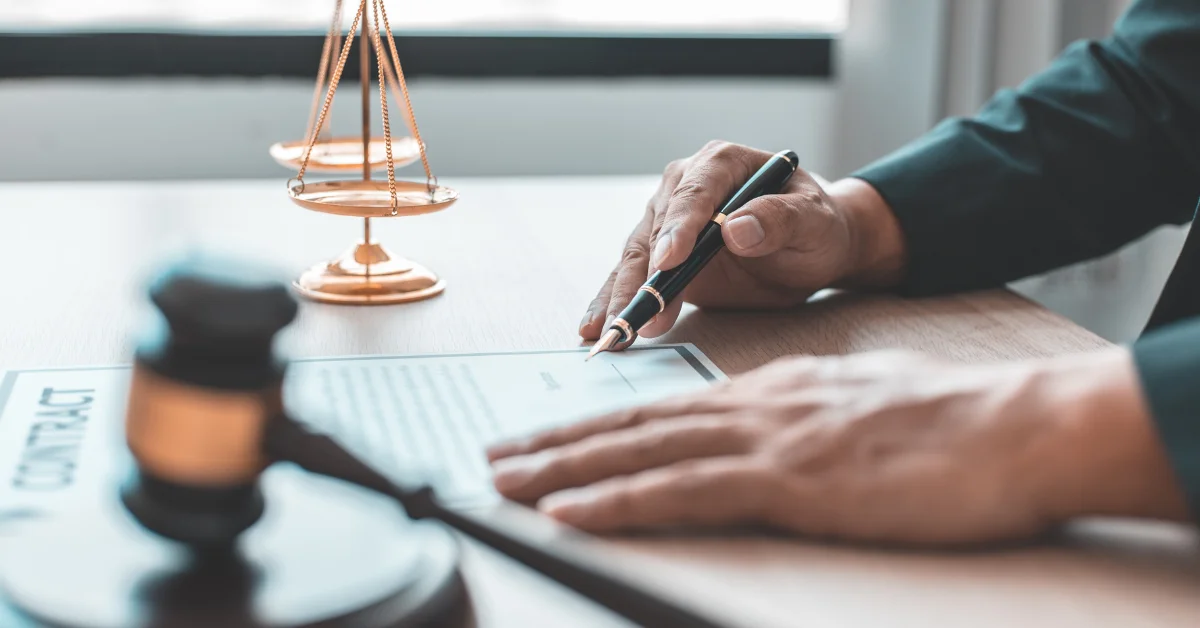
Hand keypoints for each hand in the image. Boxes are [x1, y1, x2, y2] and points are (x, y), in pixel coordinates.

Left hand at [487, 348, 1187, 545]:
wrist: (1014, 430)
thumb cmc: (952, 428)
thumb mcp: (861, 412)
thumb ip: (806, 422)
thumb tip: (772, 439)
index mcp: (771, 392)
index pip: (663, 411)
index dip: (598, 425)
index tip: (549, 439)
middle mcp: (753, 406)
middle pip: (633, 425)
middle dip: (557, 443)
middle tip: (496, 455)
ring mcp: (766, 440)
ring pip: (639, 452)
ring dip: (564, 469)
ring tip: (506, 481)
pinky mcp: (786, 480)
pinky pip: (681, 491)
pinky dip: (616, 501)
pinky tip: (570, 510)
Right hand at [578, 141, 905, 343]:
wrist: (811, 247)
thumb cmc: (816, 227)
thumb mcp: (814, 222)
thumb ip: (781, 220)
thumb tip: (736, 228)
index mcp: (722, 163)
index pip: (694, 193)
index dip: (679, 227)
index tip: (669, 262)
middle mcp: (686, 186)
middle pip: (655, 229)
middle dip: (643, 276)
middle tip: (633, 315)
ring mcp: (668, 220)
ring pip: (636, 257)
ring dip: (622, 296)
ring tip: (609, 332)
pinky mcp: (660, 254)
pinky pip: (634, 277)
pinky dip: (615, 302)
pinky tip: (596, 328)